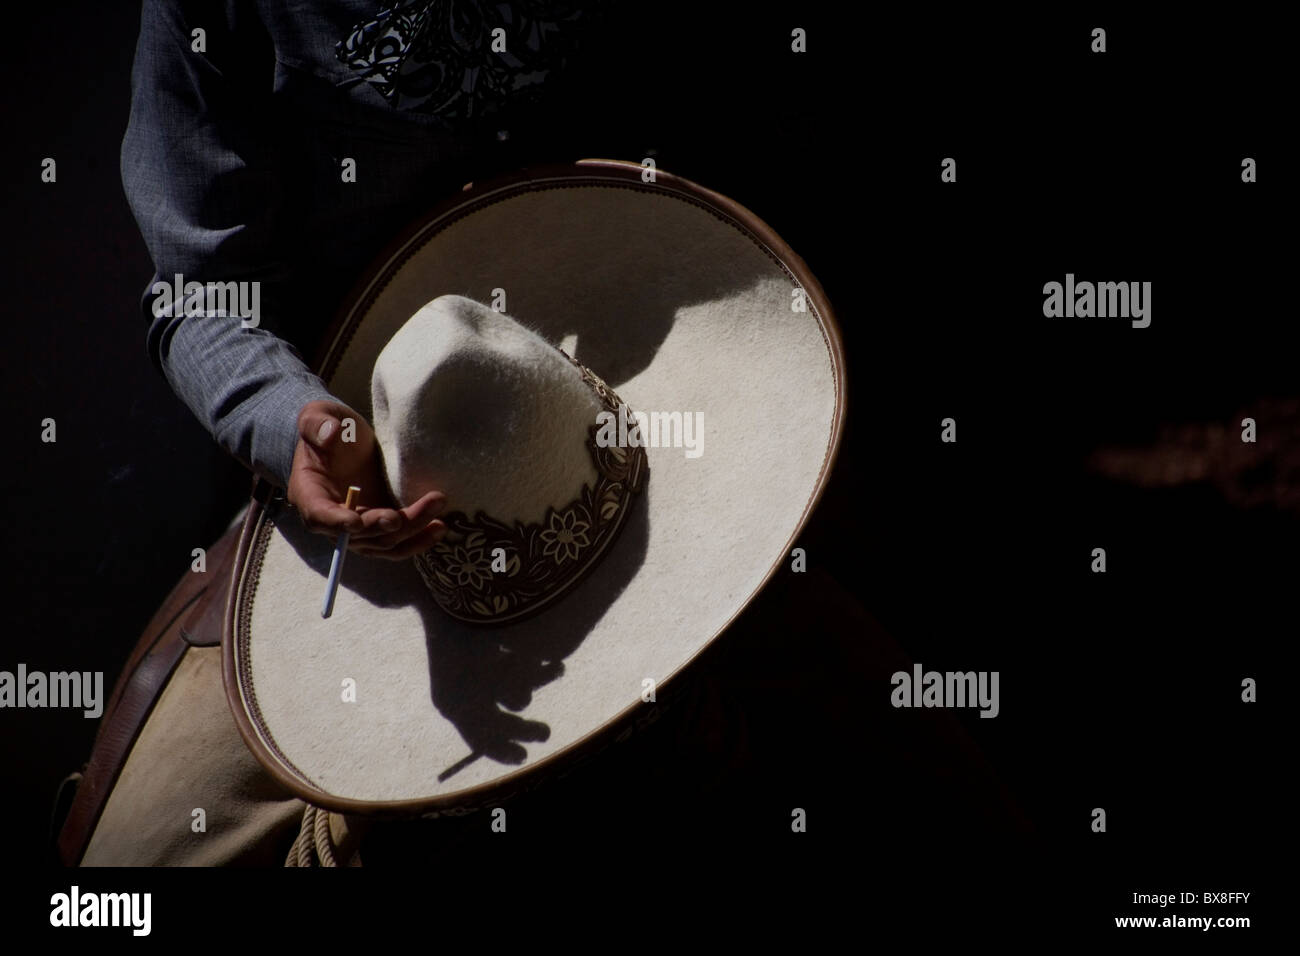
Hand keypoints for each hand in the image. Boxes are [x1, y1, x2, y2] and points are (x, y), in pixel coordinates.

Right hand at [287, 399, 447, 559]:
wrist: (347, 438)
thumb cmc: (329, 426)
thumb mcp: (318, 416)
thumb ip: (317, 424)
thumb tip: (331, 433)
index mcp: (310, 494)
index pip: (319, 515)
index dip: (336, 522)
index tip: (355, 522)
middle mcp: (333, 518)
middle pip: (359, 535)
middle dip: (383, 526)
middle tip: (403, 516)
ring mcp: (360, 526)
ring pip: (384, 542)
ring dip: (410, 534)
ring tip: (437, 521)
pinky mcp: (381, 526)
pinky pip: (398, 542)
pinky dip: (418, 540)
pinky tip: (438, 528)